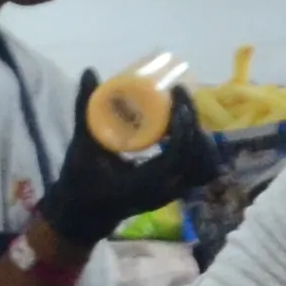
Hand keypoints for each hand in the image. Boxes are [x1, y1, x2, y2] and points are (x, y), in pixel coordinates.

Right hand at [40, 81, 225, 250]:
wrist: (83, 213)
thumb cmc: (80, 181)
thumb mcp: (80, 146)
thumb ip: (84, 109)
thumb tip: (89, 72)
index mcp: (144, 184)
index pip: (178, 155)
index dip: (183, 124)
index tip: (176, 97)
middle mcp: (166, 190)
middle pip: (198, 155)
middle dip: (193, 122)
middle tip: (179, 98)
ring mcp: (174, 192)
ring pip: (205, 163)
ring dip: (198, 135)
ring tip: (181, 113)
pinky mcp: (177, 189)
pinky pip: (200, 168)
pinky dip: (198, 146)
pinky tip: (182, 130)